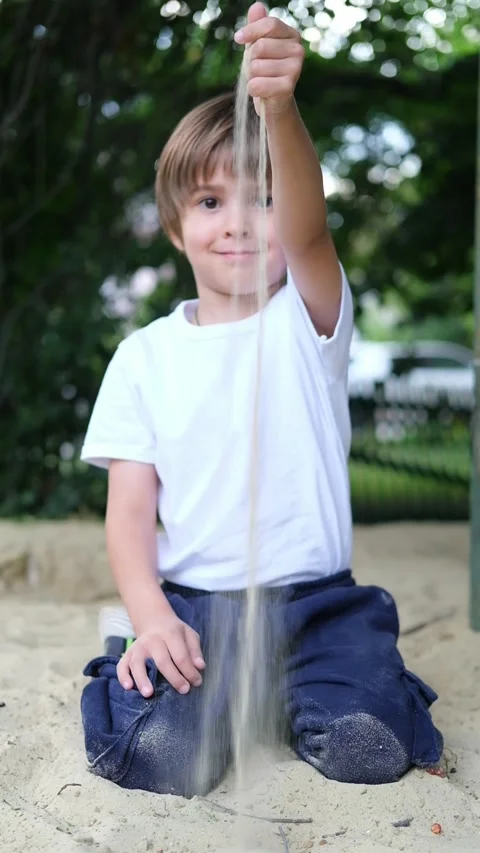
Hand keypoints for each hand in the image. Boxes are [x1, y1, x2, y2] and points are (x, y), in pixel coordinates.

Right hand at [117, 614, 205, 697]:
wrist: (154, 620)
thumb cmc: (175, 632)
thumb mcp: (189, 635)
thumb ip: (195, 650)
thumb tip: (200, 667)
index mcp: (170, 634)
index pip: (180, 655)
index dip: (189, 671)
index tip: (196, 683)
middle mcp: (152, 640)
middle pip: (162, 661)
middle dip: (174, 678)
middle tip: (184, 690)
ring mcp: (138, 647)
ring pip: (138, 663)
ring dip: (142, 679)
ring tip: (148, 694)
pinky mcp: (128, 654)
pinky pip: (122, 665)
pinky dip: (123, 676)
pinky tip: (128, 687)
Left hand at [234, 2, 303, 116]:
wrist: (273, 102)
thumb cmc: (265, 71)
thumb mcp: (258, 46)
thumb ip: (257, 26)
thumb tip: (257, 6)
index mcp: (292, 36)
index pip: (270, 24)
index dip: (251, 31)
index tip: (237, 38)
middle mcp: (298, 50)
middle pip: (261, 46)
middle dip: (251, 60)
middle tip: (257, 69)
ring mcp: (296, 69)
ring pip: (256, 66)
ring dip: (252, 76)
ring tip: (261, 80)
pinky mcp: (289, 87)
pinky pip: (257, 84)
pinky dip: (253, 89)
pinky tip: (261, 92)